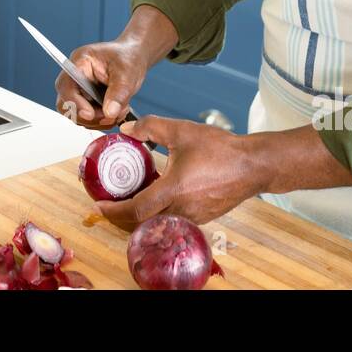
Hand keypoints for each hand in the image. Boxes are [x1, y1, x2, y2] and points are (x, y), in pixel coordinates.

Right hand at [55, 39, 150, 127]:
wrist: (133, 58)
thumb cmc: (127, 57)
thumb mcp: (127, 73)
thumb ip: (118, 93)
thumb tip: (109, 113)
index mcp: (80, 62)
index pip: (66, 85)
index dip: (74, 102)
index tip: (90, 114)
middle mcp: (75, 77)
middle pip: (66, 104)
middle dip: (88, 116)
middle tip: (109, 116)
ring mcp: (79, 91)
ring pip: (76, 115)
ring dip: (98, 121)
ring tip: (119, 111)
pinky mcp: (86, 102)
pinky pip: (87, 119)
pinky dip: (102, 122)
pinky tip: (116, 113)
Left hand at [94, 117, 271, 228]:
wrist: (253, 165)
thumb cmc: (220, 149)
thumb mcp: (181, 131)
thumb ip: (150, 127)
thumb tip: (126, 128)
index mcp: (173, 190)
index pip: (135, 210)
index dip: (113, 211)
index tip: (98, 206)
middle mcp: (182, 209)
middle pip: (142, 223)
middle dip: (121, 217)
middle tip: (109, 204)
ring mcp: (193, 217)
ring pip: (157, 224)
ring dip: (140, 215)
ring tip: (130, 198)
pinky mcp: (203, 218)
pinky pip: (173, 220)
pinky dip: (158, 214)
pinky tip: (156, 196)